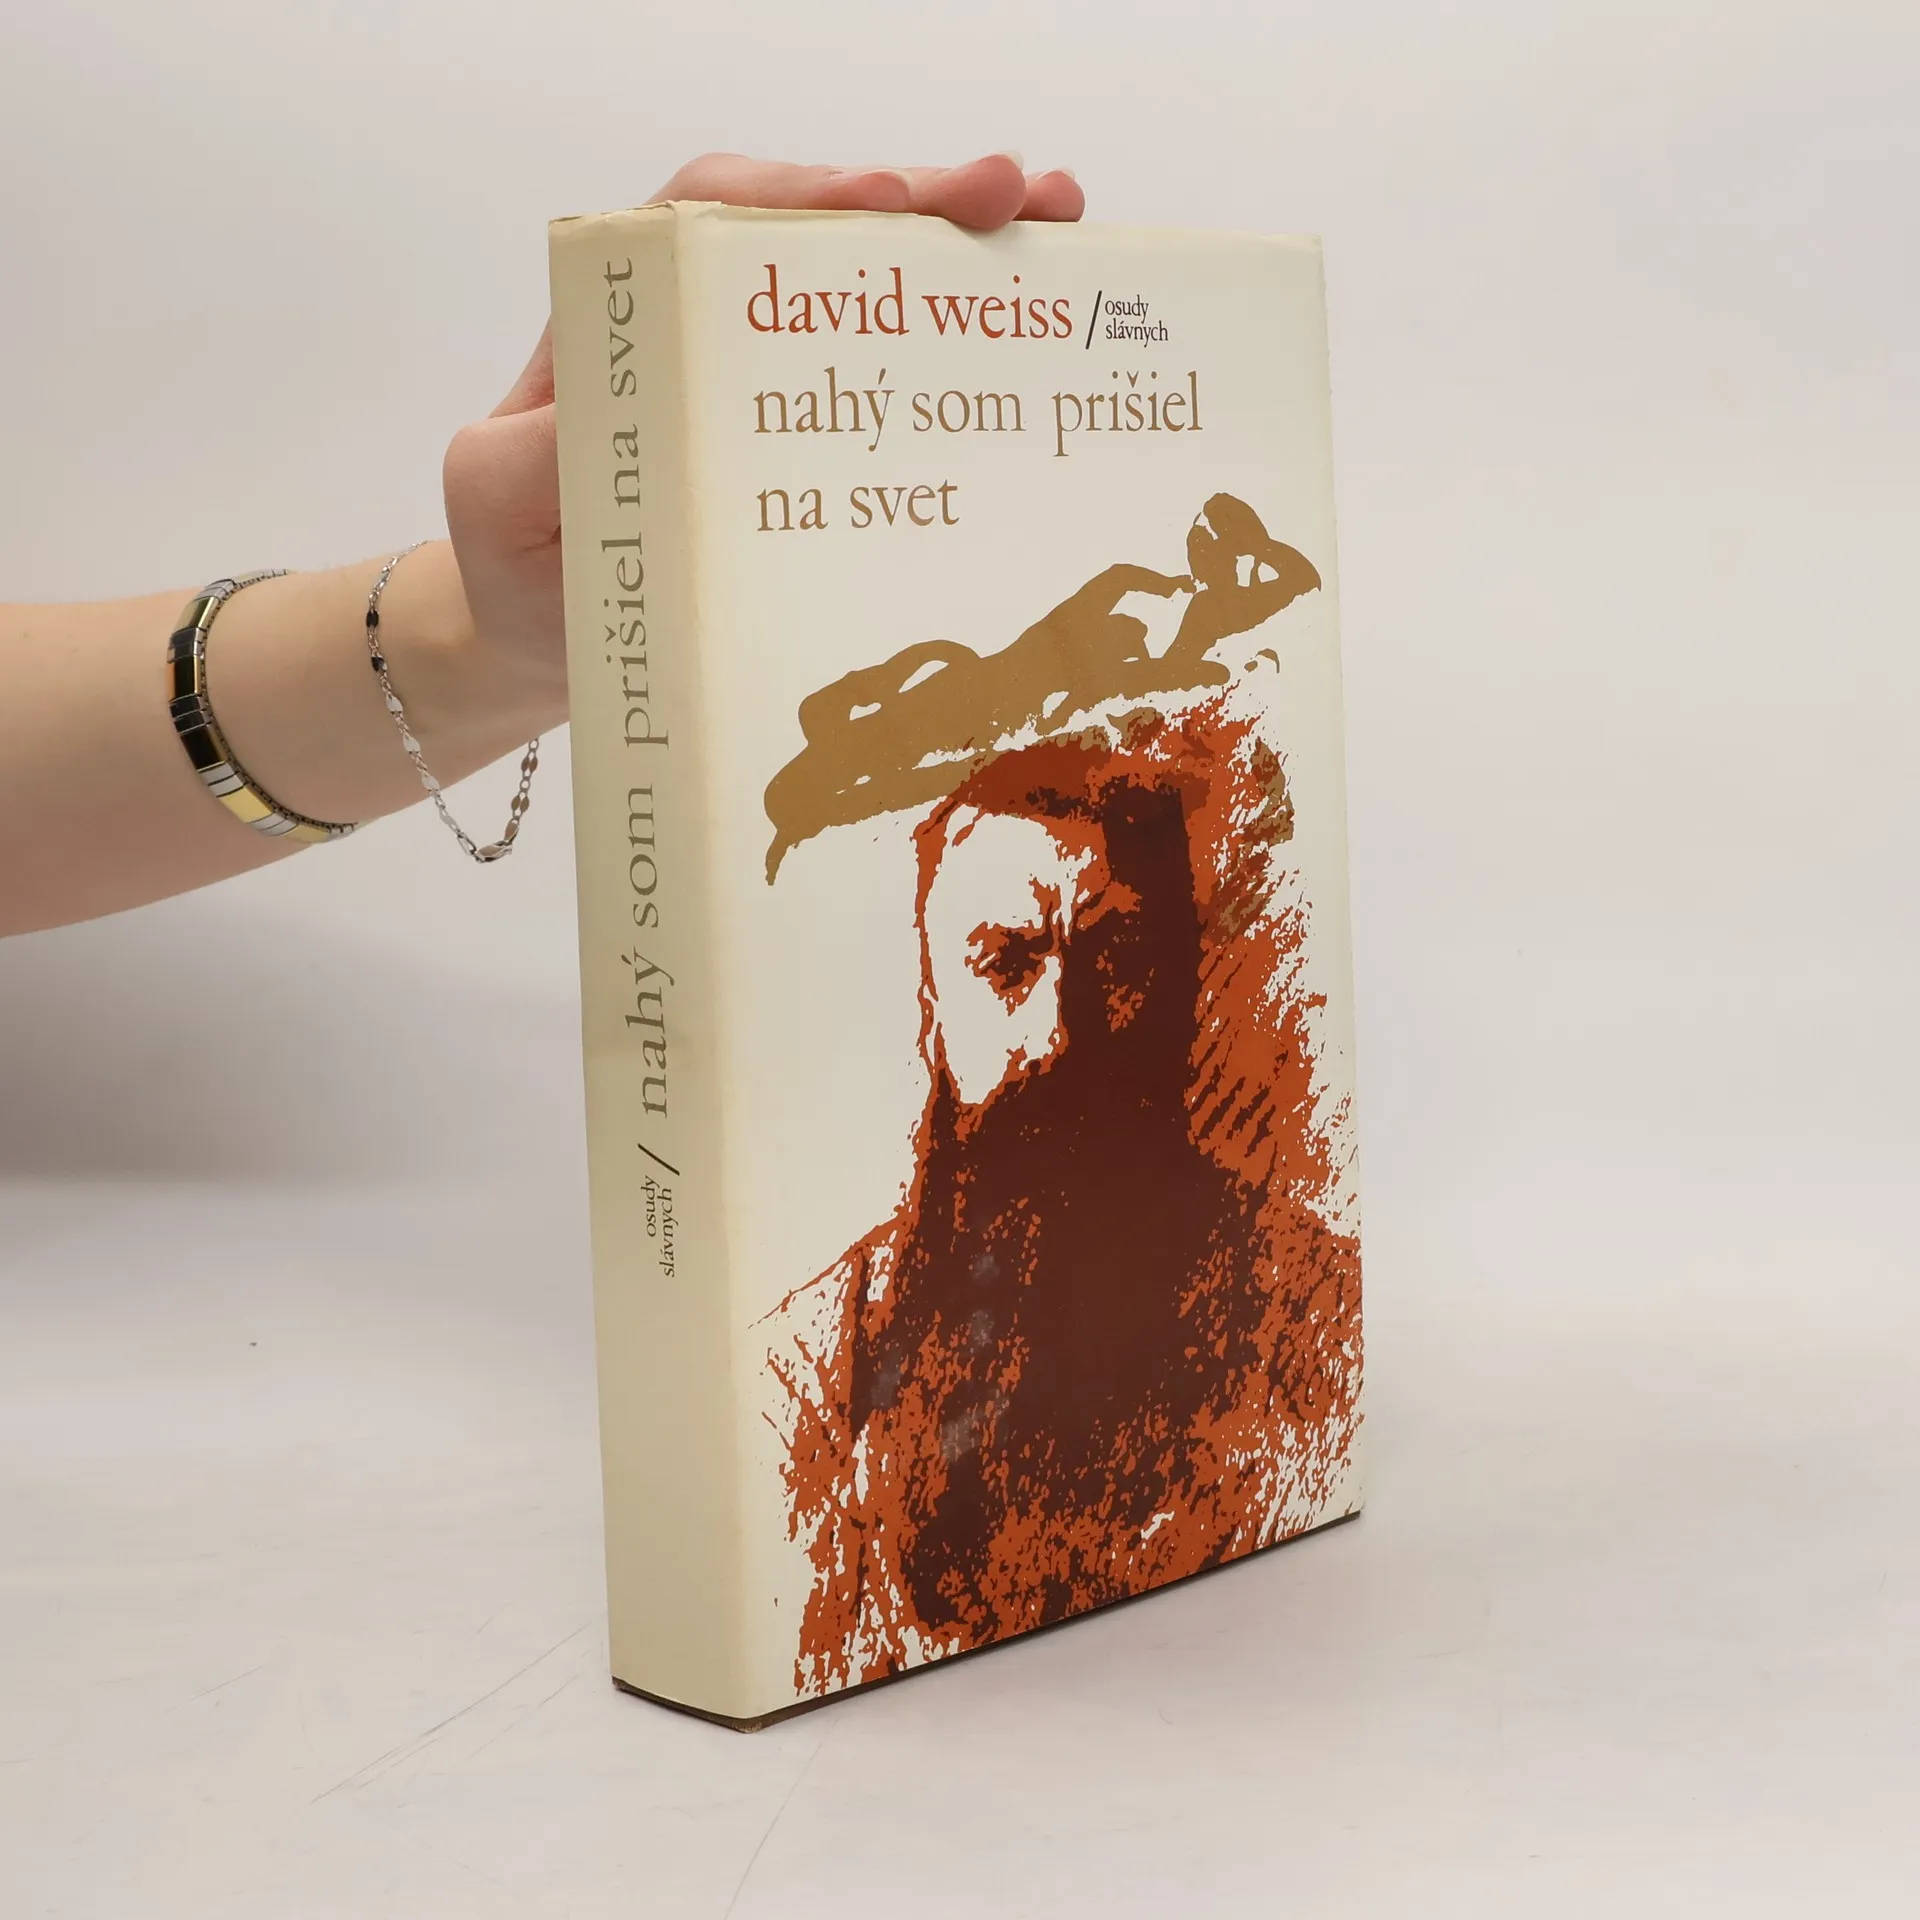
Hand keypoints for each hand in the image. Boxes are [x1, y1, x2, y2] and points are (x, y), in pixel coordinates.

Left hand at [440, 154, 1084, 715]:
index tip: (879, 202)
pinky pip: (895, 359)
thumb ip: (525, 454)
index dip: (804, 199)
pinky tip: (1041, 301)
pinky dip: (966, 326)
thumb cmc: (520, 556)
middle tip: (1015, 193)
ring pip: (873, 277)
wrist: (550, 629)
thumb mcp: (496, 499)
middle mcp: (714, 316)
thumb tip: (597, 420)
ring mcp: (774, 369)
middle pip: (819, 224)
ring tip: (1059, 218)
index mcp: (637, 308)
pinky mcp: (818, 427)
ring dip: (968, 242)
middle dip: (922, 200)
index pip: (716, 214)